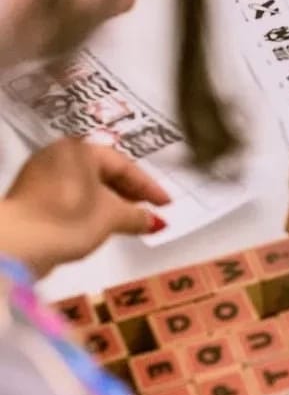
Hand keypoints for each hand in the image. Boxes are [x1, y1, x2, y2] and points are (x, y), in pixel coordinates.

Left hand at [0, 140, 169, 277]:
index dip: (148, 185)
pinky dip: (88, 205)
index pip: (122, 163)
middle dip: (128, 192)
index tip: (165, 203)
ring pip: (85, 183)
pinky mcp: (30, 195)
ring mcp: (40, 174)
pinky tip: (99, 223)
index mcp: (78, 149)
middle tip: (148, 209)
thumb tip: (154, 220)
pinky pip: (69, 194)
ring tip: (126, 218)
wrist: (18, 246)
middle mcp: (57, 154)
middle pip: (102, 170)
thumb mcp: (112, 217)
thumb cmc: (67, 221)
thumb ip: (137, 215)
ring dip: (109, 200)